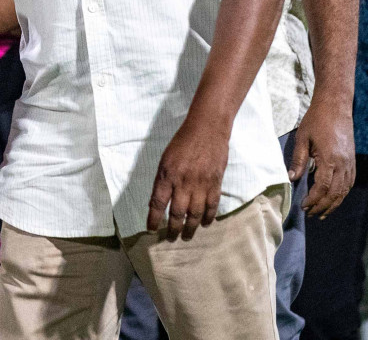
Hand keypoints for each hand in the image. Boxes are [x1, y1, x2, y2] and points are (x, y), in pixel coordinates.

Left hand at [147, 115, 228, 239]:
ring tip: (186, 236)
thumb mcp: (165, 159)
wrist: (207, 128)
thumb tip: (157, 202)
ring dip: (191, 228)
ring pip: (195, 214)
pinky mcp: (215, 183)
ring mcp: (201, 184)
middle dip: (173, 229)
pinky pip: (212, 206)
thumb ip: (162, 181)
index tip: (152, 230)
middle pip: (177, 213)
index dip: (154, 219)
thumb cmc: (182, 142)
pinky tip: (206, 224)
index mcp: (167, 175)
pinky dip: (209, 217)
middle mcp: (183, 182)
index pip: (158, 203)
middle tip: (171, 239)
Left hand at [291, 96, 354, 217]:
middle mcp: (343, 163)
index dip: (313, 199)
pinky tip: (335, 198)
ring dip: (334, 203)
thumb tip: (292, 179)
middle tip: (310, 214)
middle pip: (335, 193)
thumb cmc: (316, 120)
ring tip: (322, 212)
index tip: (303, 205)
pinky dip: (342, 193)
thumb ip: (298, 160)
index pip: (323, 187)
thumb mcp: (302, 138)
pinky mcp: (353, 160)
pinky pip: (350, 182)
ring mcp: (350, 162)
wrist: (335, 106)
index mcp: (330, 158)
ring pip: (344, 190)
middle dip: (322, 206)